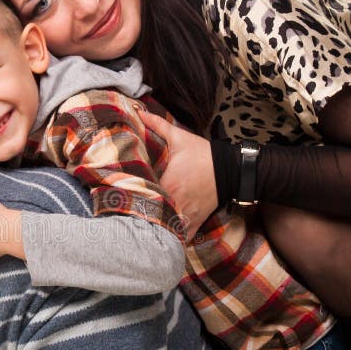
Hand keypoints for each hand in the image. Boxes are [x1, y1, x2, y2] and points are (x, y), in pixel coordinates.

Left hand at [137, 109, 218, 240]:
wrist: (231, 169)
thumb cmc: (203, 154)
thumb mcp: (180, 137)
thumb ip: (157, 125)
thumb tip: (138, 111)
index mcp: (167, 183)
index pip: (141, 193)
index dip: (129, 195)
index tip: (119, 194)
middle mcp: (174, 201)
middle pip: (150, 213)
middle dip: (139, 214)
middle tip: (126, 212)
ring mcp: (185, 214)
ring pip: (164, 228)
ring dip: (154, 227)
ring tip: (140, 226)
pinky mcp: (195, 221)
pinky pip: (182, 237)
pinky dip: (172, 238)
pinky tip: (161, 237)